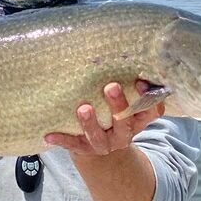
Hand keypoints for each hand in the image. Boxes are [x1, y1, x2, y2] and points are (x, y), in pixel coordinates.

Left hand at [44, 81, 163, 156]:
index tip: (140, 81)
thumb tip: (124, 51)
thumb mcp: (125, 104)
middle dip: (118, 105)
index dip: (148, 98)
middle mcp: (124, 134)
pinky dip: (61, 139)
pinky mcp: (84, 149)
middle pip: (124, 122)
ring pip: (99, 136)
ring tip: (83, 108)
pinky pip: (72, 144)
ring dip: (91, 122)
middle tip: (110, 86)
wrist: (97, 148)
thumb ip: (127, 85)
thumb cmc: (112, 115)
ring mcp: (104, 144)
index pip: (151, 111)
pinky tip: (48, 135)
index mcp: (137, 120)